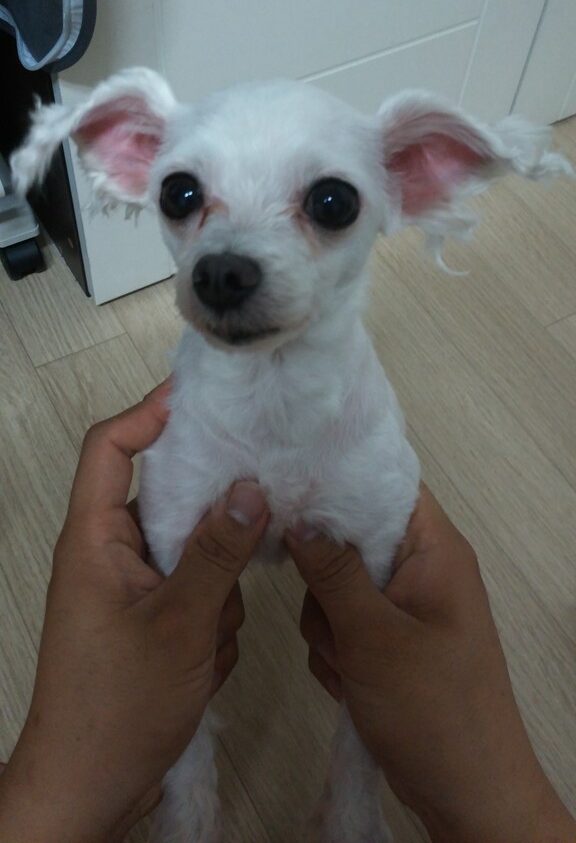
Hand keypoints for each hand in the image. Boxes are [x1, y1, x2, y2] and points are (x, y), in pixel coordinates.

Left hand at [0, 384, 268, 842]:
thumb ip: (218, 553)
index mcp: (95, 538)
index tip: (204, 400)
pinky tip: (205, 661)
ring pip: (194, 552)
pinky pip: (198, 594)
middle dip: (211, 523)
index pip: (110, 447)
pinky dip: (212, 622)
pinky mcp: (153, 620)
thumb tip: (252, 490)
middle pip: (168, 498)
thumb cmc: (116, 708)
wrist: (92, 790)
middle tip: (257, 514)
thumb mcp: (179, 625)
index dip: (149, 414)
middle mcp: (111, 554)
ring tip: (210, 635)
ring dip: (216, 591)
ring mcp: (134, 589)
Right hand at [286, 484, 574, 842]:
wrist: (465, 793)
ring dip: (329, 627)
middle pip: (350, 538)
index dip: (338, 480)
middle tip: (333, 616)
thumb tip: (296, 515)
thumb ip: (332, 571)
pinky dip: (337, 653)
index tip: (288, 489)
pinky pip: (342, 625)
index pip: (386, 484)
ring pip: (336, 587)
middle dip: (327, 581)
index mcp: (434, 549)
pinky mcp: (390, 642)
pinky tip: (350, 684)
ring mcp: (404, 608)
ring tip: (350, 665)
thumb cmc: (432, 709)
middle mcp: (421, 569)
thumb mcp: (373, 636)